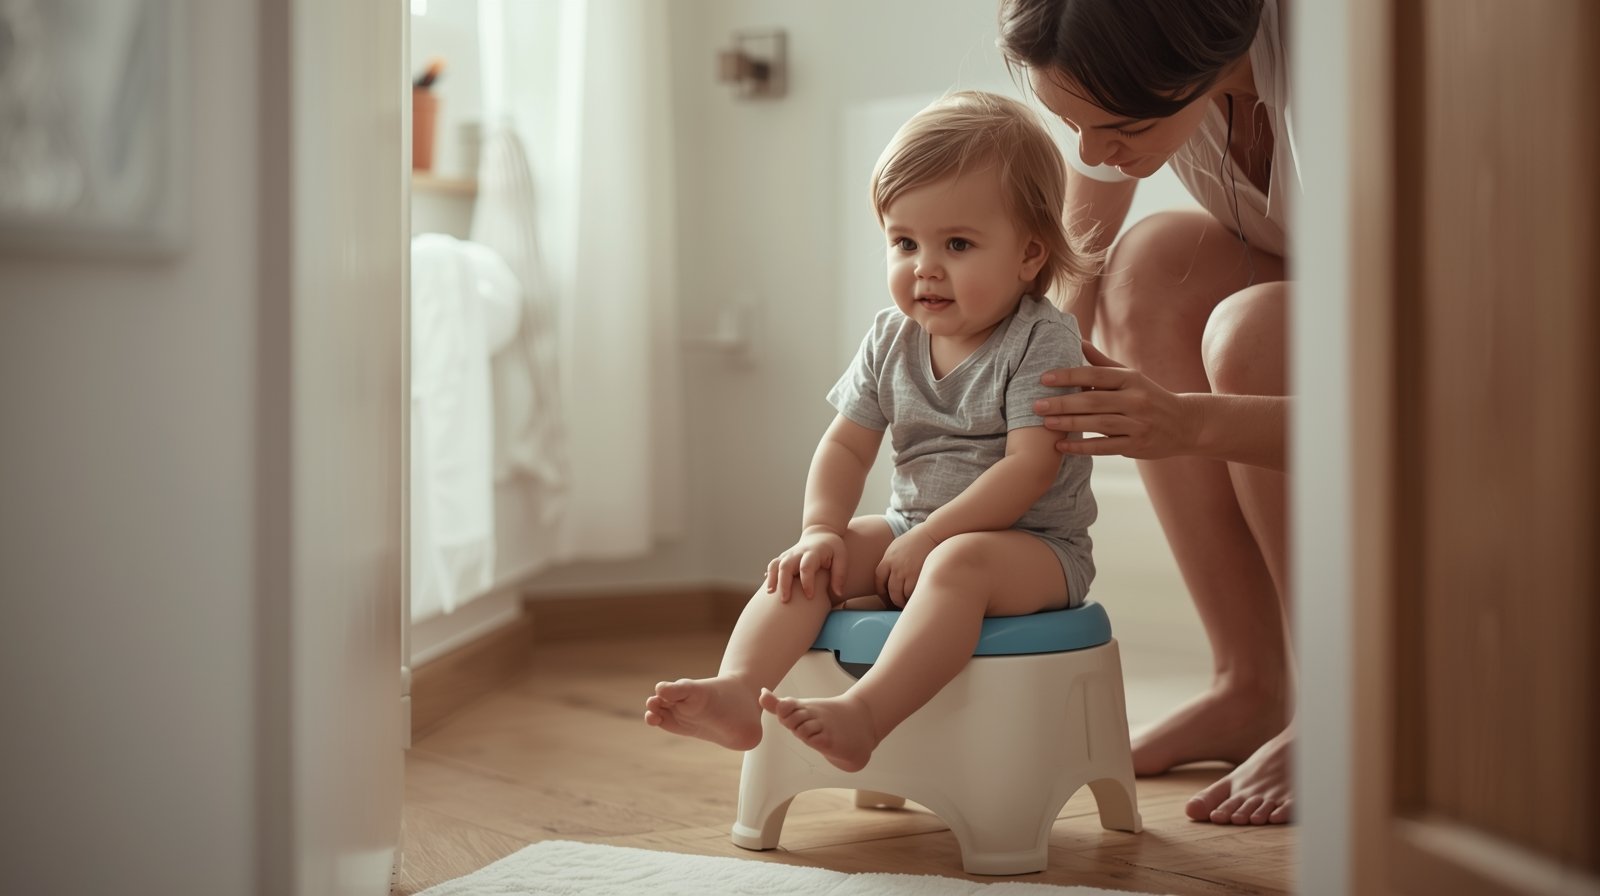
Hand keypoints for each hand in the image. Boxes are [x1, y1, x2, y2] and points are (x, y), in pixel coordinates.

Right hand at [765, 526, 845, 601]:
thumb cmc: (833, 548)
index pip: (806, 567)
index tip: (809, 597)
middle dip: (784, 583)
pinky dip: (770, 576)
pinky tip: (769, 589)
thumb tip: (838, 593)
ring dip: (772, 579)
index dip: (807, 582)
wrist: (820, 534)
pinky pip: (773, 565)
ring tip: (770, 593)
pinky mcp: (783, 558)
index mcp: (813, 552)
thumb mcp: (841, 556)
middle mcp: (798, 553)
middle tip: (785, 600)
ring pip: (775, 565)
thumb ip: (840, 574)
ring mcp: (788, 554)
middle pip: (786, 566)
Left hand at [875, 529, 937, 607]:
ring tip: (909, 603)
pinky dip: (913, 598)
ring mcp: (906, 572)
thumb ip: (890, 560)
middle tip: (899, 603)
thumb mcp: (896, 547)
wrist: (931, 533)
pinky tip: (917, 598)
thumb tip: (889, 574)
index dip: (881, 591)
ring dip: (904, 601)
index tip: (885, 597)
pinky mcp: (918, 576)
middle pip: (891, 590)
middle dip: (894, 600)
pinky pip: (912, 593)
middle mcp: (895, 567)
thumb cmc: (916, 539)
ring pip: (901, 595)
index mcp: (887, 559)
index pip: (879, 580)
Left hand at [1033, 342, 1200, 458]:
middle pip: (1093, 401)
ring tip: (1045, 423)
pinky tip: (1060, 446)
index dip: (1068, 376)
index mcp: (1131, 379)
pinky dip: (1082, 447)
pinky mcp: (1137, 446)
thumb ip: (1102, 363)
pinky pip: (1105, 447)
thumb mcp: (1130, 377)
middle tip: (1036, 405)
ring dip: (1069, 424)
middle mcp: (1136, 400)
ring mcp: (1138, 424)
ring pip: (1098, 424)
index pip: (1095, 375)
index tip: (1043, 378)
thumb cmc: (1149, 396)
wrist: (1184, 423)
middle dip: (1062, 403)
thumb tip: (1078, 340)